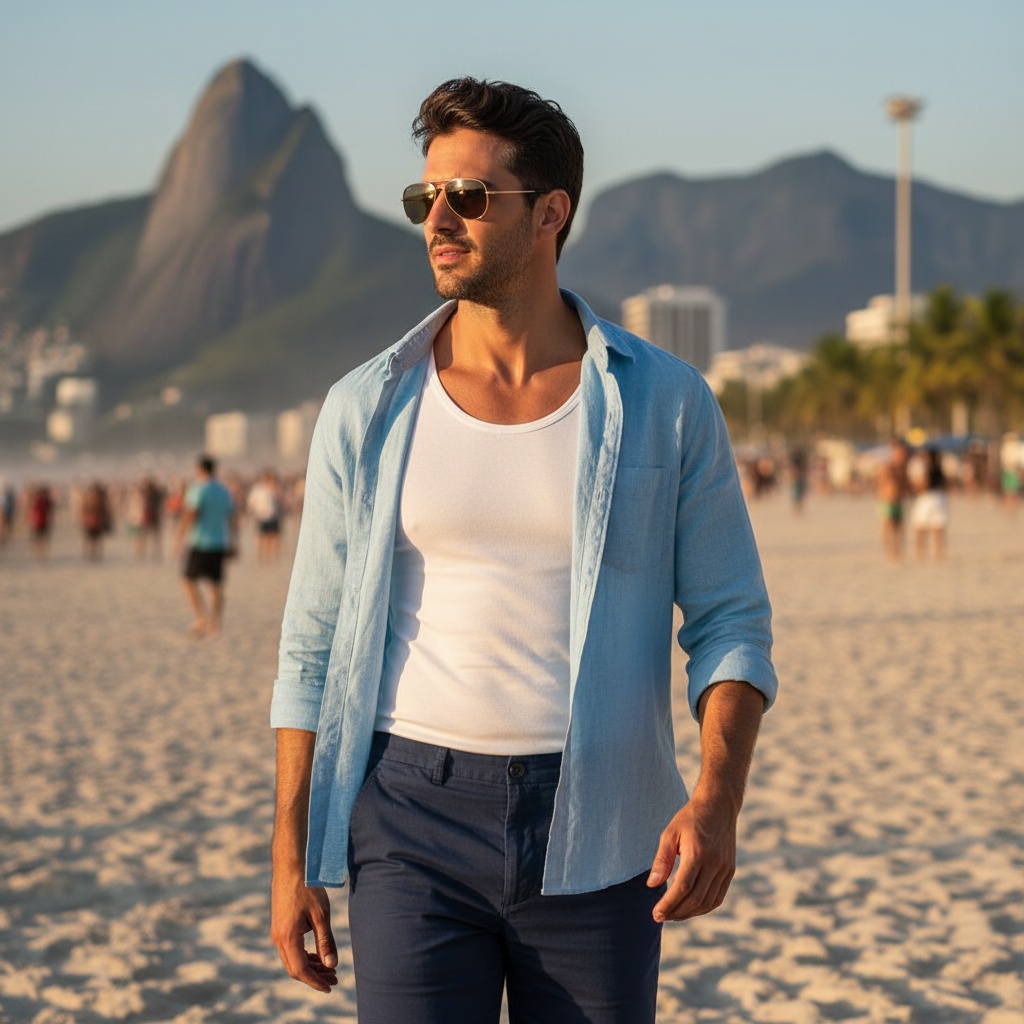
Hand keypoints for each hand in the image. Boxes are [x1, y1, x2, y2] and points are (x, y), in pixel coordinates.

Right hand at [270, 871, 338, 992]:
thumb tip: (332, 965)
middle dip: (314, 977)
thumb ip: (326, 941)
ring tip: (330, 969)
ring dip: (310, 967)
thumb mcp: (321, 915)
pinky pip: (290, 949)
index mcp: (288, 937)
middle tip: (334, 980)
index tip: (330, 988)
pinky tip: (318, 955)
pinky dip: (304, 956)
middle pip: (295, 969)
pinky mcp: (279, 926)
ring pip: (292, 960)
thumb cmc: (307, 887)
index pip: (300, 970)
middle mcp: (278, 938)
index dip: (315, 982)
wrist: (291, 867)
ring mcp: (277, 933)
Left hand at [647, 795, 736, 922]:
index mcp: (697, 853)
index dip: (668, 904)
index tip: (656, 913)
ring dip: (689, 913)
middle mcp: (714, 863)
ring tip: (672, 914)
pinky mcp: (730, 871)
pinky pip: (717, 897)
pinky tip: (690, 908)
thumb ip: (662, 860)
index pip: (682, 888)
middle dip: (676, 912)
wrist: (718, 805)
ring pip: (707, 902)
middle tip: (660, 916)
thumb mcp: (670, 833)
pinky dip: (703, 907)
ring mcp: (725, 868)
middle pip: (695, 899)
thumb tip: (652, 886)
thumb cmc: (690, 818)